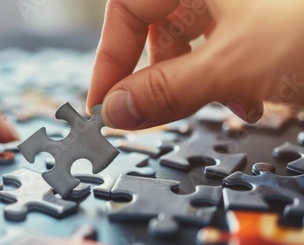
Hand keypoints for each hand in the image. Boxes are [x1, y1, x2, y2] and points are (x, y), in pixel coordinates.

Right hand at [87, 0, 303, 129]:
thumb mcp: (232, 66)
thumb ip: (164, 91)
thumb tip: (114, 111)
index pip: (126, 11)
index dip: (108, 62)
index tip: (102, 106)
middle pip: (159, 26)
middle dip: (161, 76)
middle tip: (158, 114)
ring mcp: (239, 0)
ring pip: (195, 37)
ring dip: (200, 81)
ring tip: (232, 108)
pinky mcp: (261, 16)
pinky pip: (226, 41)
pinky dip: (229, 74)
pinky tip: (254, 98)